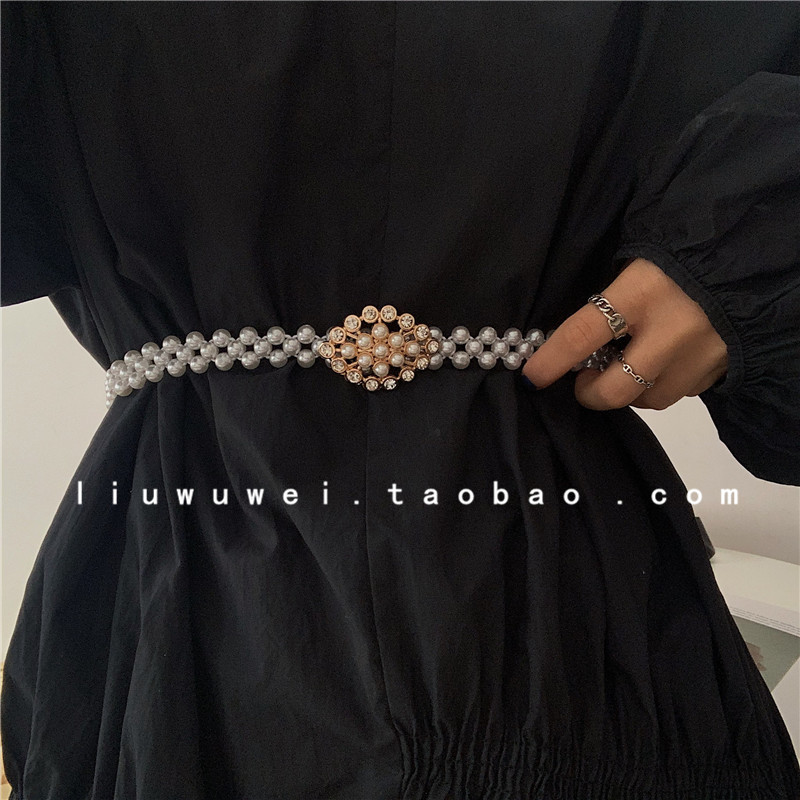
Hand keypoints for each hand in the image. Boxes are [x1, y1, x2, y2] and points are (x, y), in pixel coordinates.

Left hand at [521, 257, 729, 410]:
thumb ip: (612, 295)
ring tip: (625, 367)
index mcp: (642, 292)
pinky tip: (665, 360)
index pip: (581, 335)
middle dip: (591, 393)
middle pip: (616, 389)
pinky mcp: (722, 366)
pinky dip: (665, 381)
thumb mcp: (643, 259)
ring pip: (650, 397)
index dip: (550, 362)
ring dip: (630, 390)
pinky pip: (682, 390)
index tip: (533, 377)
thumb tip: (578, 335)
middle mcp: (671, 331)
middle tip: (583, 380)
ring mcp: (701, 354)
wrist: (767, 237)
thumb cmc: (689, 246)